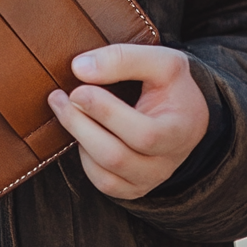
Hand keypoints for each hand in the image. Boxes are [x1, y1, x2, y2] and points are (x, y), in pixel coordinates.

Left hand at [47, 44, 208, 199]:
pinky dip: (85, 159)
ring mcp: (150, 180)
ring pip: (106, 175)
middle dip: (80, 125)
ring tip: (66, 109)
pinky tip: (83, 132)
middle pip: (116, 157)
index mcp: (179, 131)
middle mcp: (166, 163)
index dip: (106, 113)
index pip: (143, 134)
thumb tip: (79, 68)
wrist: (186, 114)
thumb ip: (123, 58)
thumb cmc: (172, 86)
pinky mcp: (134, 188)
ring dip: (79, 139)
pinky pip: (104, 184)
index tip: (79, 89)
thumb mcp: (161, 61)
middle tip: (60, 97)